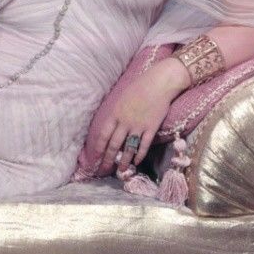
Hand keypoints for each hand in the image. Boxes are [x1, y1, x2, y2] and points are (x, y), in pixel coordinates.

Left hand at [79, 59, 186, 176]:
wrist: (159, 83)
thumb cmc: (139, 87)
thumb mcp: (121, 97)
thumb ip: (115, 112)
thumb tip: (109, 124)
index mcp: (115, 113)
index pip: (103, 134)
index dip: (99, 147)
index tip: (95, 156)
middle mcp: (125, 122)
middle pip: (114, 144)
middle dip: (108, 158)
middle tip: (104, 169)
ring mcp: (139, 126)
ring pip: (129, 148)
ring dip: (124, 161)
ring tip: (120, 170)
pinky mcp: (151, 128)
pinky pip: (144, 145)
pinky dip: (139, 155)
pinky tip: (137, 162)